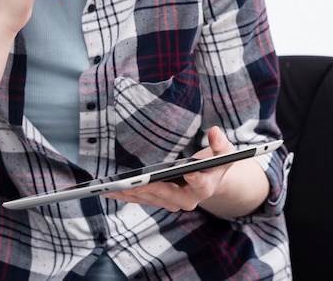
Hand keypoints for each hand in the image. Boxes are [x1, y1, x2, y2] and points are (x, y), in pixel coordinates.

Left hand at [105, 127, 235, 212]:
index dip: (195, 180)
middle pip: (169, 196)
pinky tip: (109, 190)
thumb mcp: (223, 151)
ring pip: (151, 199)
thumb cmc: (215, 162)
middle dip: (152, 189)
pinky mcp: (159, 199)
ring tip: (114, 187)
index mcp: (206, 186)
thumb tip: (215, 131)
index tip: (189, 173)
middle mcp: (188, 199)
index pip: (200, 185)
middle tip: (135, 184)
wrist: (209, 178)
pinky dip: (126, 195)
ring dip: (132, 194)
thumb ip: (220, 143)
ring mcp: (172, 201)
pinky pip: (141, 198)